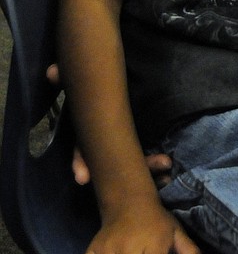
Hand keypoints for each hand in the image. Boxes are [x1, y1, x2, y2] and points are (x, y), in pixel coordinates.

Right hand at [46, 63, 172, 187]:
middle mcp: (107, 144)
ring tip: (164, 165)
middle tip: (130, 182)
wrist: (129, 83)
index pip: (82, 150)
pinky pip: (150, 163)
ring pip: (133, 164)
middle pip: (111, 163)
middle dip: (119, 173)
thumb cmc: (101, 90)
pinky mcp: (145, 148)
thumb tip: (52, 71)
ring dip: (148, 169)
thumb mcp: (87, 84)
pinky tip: (169, 171)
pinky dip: (158, 169)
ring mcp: (127, 147)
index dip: (81, 163)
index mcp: (91, 133)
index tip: (81, 178)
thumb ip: (69, 79)